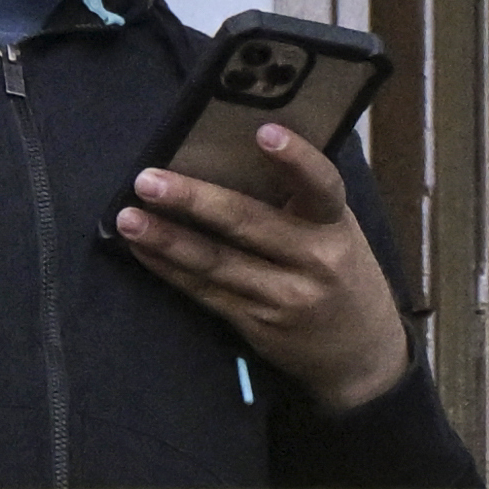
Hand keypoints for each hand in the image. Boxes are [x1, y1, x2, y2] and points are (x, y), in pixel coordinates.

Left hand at [116, 117, 417, 412]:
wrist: (362, 356)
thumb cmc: (342, 274)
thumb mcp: (336, 232)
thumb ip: (297, 201)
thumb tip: (228, 152)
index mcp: (335, 226)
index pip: (321, 186)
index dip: (296, 160)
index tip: (265, 132)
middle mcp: (313, 261)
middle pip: (248, 224)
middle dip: (194, 201)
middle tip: (147, 180)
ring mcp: (284, 297)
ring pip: (216, 263)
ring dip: (166, 239)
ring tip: (126, 218)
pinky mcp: (257, 324)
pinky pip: (206, 292)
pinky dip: (170, 269)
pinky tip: (142, 250)